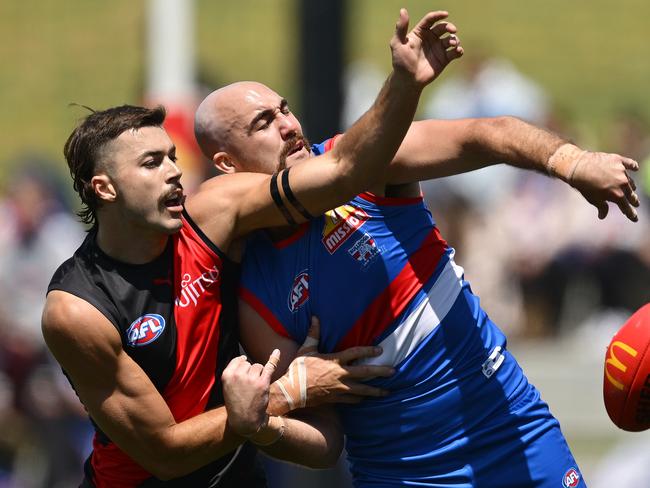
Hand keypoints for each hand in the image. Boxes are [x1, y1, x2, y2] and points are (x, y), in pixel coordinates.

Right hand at [222, 349, 279, 436]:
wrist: (244, 420)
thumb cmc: (236, 403)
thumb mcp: (227, 387)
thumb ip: (233, 372)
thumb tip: (244, 358)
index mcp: (227, 375)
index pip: (238, 360)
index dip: (242, 366)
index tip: (244, 372)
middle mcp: (238, 375)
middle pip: (249, 363)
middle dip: (251, 371)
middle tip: (249, 386)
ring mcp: (251, 379)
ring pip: (258, 366)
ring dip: (259, 374)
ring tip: (256, 387)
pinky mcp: (263, 383)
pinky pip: (269, 366)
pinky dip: (274, 359)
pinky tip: (277, 352)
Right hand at [272, 317, 393, 413]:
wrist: (292, 392)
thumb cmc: (298, 370)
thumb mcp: (306, 349)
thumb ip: (313, 334)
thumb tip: (315, 318)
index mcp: (334, 361)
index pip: (355, 353)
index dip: (369, 351)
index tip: (380, 350)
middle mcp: (340, 375)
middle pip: (365, 373)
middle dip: (380, 372)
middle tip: (394, 371)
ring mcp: (340, 388)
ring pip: (362, 390)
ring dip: (376, 391)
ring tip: (388, 392)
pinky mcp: (336, 399)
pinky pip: (353, 400)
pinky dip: (361, 399)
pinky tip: (367, 399)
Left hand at [390, 8, 463, 86]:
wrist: (408, 81)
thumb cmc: (401, 62)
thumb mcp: (397, 44)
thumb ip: (401, 28)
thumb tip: (403, 10)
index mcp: (420, 32)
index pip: (430, 20)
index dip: (438, 15)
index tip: (445, 14)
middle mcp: (431, 38)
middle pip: (443, 27)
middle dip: (449, 27)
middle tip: (453, 30)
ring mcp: (438, 48)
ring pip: (451, 39)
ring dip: (454, 39)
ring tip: (453, 44)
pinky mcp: (444, 59)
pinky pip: (455, 52)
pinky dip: (459, 50)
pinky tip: (458, 51)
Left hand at [570, 151, 639, 220]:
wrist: (577, 166)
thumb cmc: (583, 185)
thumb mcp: (592, 199)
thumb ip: (601, 207)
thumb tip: (602, 216)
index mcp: (617, 195)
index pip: (627, 207)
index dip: (631, 214)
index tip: (635, 219)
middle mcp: (622, 183)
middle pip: (631, 194)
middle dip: (633, 200)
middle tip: (635, 203)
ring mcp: (621, 171)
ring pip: (630, 181)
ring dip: (630, 186)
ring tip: (631, 189)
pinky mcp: (618, 160)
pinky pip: (630, 164)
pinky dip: (633, 167)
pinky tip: (635, 168)